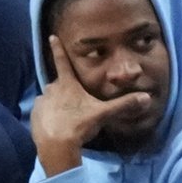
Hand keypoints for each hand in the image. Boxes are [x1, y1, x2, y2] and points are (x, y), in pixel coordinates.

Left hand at [29, 35, 151, 175]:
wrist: (56, 146)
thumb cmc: (79, 125)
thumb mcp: (103, 114)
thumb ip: (123, 105)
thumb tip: (147, 98)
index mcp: (67, 84)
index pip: (62, 61)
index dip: (58, 48)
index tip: (51, 36)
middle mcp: (51, 89)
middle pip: (58, 84)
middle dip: (64, 90)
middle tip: (73, 104)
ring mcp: (41, 103)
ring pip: (49, 98)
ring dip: (55, 104)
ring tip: (65, 117)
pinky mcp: (34, 116)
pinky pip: (41, 112)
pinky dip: (47, 116)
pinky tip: (55, 126)